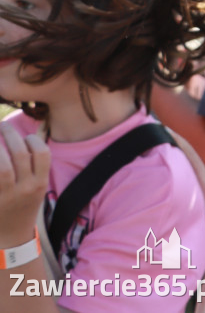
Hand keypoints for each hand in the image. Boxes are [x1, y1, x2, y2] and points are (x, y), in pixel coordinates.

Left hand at [0, 123, 49, 246]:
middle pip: (21, 153)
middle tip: (3, 126)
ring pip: (3, 164)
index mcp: (40, 183)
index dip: (33, 140)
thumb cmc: (24, 207)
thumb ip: (34, 168)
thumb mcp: (37, 189)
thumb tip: (25, 141)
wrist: (11, 237)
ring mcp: (8, 195)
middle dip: (11, 135)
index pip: (42, 153)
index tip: (25, 136)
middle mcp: (26, 188)